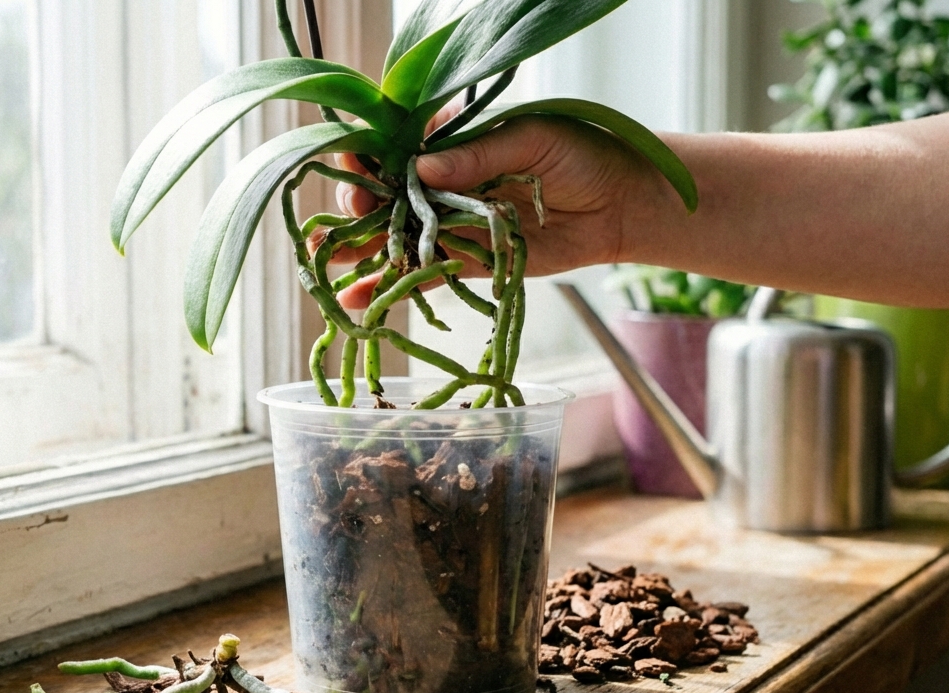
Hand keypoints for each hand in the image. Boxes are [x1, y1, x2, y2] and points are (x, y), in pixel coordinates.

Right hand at [322, 114, 669, 307]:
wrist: (624, 204)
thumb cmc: (584, 154)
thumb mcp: (531, 139)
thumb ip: (477, 155)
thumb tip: (421, 170)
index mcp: (456, 138)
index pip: (398, 142)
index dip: (368, 153)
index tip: (350, 164)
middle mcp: (446, 181)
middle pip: (386, 192)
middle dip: (357, 204)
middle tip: (344, 214)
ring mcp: (454, 222)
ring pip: (395, 235)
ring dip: (357, 248)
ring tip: (323, 260)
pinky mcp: (470, 261)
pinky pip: (423, 273)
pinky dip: (390, 286)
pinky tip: (356, 298)